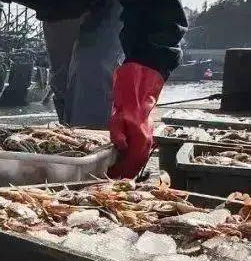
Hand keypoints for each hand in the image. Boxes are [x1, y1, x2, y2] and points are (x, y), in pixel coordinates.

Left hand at [108, 60, 164, 178]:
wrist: (140, 84)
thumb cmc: (129, 98)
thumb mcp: (118, 116)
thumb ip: (118, 134)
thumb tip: (121, 148)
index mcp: (141, 138)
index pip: (133, 162)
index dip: (123, 171)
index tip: (112, 176)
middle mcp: (147, 139)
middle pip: (138, 163)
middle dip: (126, 171)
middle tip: (113, 177)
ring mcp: (148, 135)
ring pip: (140, 157)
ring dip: (129, 165)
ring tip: (116, 170)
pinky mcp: (145, 131)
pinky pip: (140, 150)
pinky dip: (132, 157)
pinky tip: (123, 158)